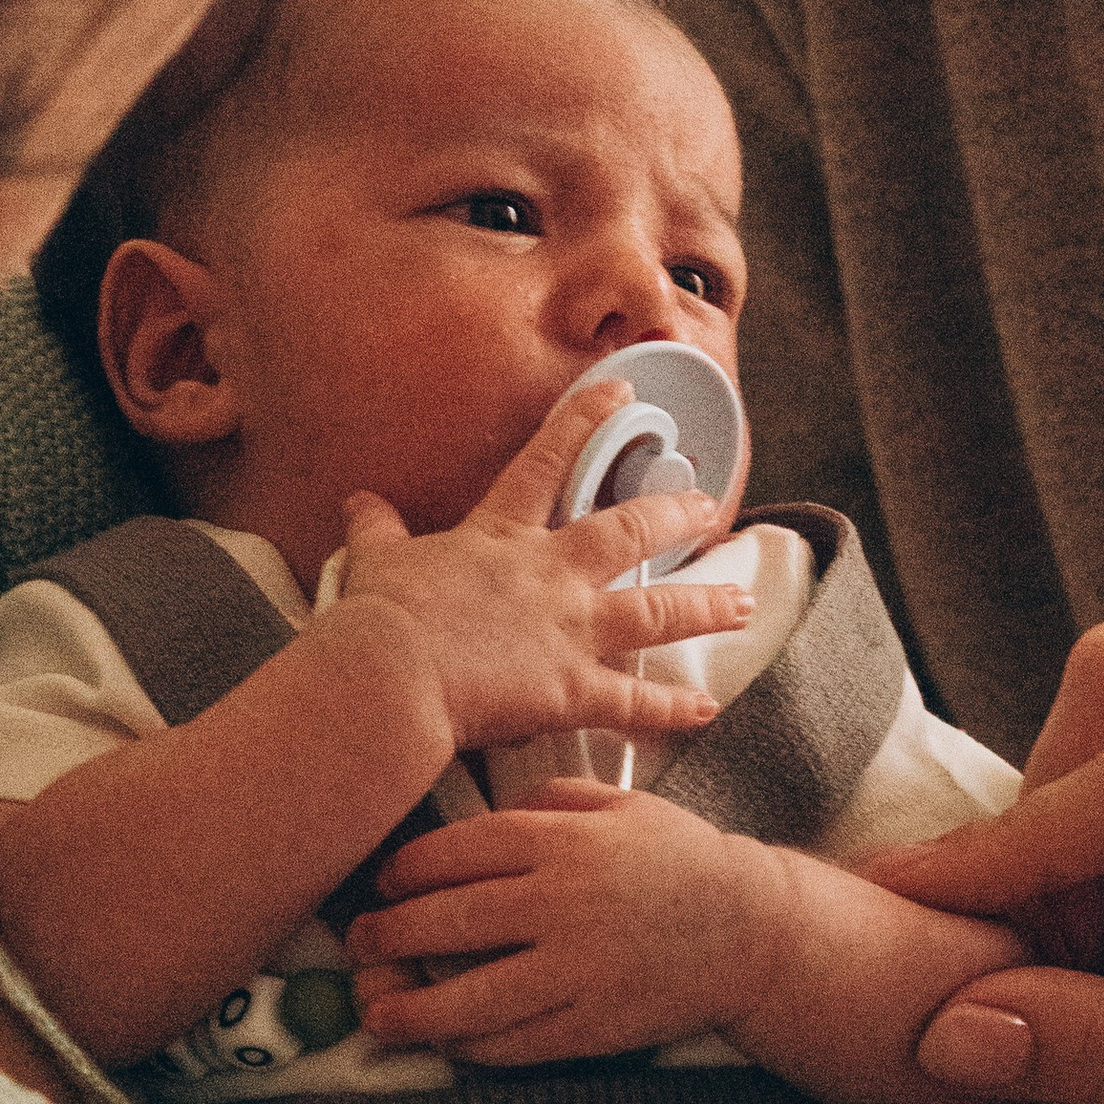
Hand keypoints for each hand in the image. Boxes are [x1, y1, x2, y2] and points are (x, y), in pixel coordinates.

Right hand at [324, 377, 758, 760]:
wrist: (390, 674)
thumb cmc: (377, 619)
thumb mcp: (374, 562)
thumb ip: (376, 531)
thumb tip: (361, 504)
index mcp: (499, 536)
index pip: (547, 462)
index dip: (585, 421)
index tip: (620, 393)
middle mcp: (548, 575)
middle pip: (627, 531)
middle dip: (673, 513)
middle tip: (709, 503)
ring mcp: (568, 630)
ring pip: (655, 611)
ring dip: (704, 606)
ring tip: (742, 602)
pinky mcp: (572, 688)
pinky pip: (633, 702)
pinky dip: (670, 709)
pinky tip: (706, 709)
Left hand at [348, 780, 773, 1063]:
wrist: (754, 930)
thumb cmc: (680, 860)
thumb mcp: (623, 805)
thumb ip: (552, 801)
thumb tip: (481, 816)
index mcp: (566, 843)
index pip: (459, 852)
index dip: (405, 871)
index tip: (382, 885)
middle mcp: (564, 904)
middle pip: (449, 921)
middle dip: (389, 936)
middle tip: (360, 943)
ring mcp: (578, 970)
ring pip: (471, 997)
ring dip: (410, 1009)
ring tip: (376, 1013)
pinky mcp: (595, 1025)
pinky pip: (516, 1043)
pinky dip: (470, 1047)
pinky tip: (444, 1042)